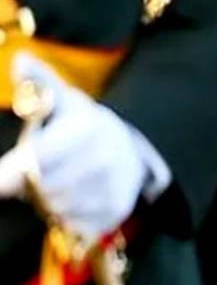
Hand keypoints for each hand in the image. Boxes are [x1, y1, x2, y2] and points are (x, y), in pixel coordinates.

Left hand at [0, 53, 169, 239]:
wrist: (135, 150)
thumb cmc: (82, 125)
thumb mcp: (62, 99)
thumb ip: (38, 81)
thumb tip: (18, 59)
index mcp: (85, 128)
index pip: (31, 162)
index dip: (8, 175)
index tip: (3, 180)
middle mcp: (104, 158)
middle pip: (41, 189)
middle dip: (32, 186)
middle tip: (38, 176)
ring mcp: (113, 187)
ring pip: (55, 208)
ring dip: (48, 202)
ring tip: (58, 185)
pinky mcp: (116, 212)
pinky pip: (72, 225)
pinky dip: (67, 217)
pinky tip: (75, 199)